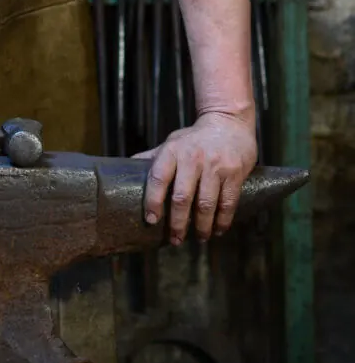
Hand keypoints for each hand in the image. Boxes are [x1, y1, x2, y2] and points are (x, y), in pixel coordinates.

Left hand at [133, 110, 256, 244]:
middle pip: (181, 197)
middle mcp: (192, 158)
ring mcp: (215, 166)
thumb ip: (153, 157)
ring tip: (199, 238)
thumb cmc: (195, 138)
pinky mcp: (234, 173)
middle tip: (175, 240)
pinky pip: (228, 203)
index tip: (150, 220)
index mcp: (172, 151)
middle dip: (178, 223)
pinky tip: (217, 230)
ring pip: (205, 204)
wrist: (228, 122)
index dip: (152, 200)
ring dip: (202, 227)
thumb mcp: (172, 142)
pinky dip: (222, 221)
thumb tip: (127, 168)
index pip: (158, 177)